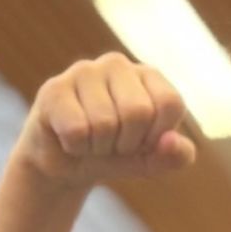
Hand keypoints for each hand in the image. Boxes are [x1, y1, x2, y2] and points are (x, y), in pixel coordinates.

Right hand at [16, 53, 198, 186]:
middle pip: (138, 111)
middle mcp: (117, 64)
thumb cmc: (114, 154)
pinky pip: (76, 130)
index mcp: (148, 75)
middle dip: (127, 143)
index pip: (170, 103)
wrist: (65, 167)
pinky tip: (70, 139)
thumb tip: (171, 141)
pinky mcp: (54, 89)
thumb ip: (176, 156)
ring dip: (99, 147)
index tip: (143, 141)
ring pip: (104, 123)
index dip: (157, 135)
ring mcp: (83, 71)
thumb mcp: (152, 161)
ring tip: (91, 140)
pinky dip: (76, 147)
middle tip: (113, 144)